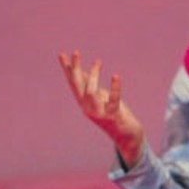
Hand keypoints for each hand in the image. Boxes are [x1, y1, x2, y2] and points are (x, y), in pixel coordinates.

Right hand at [58, 51, 145, 165]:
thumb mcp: (102, 98)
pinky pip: (113, 101)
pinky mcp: (113, 116)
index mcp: (84, 103)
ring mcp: (99, 113)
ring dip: (94, 76)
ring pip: (91, 93)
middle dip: (76, 69)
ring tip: (98, 61)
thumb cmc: (114, 114)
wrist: (127, 136)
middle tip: (75, 52)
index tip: (62, 54)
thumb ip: (93, 86)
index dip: (68, 69)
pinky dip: (115, 88)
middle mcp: (88, 108)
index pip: (73, 83)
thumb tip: (85, 71)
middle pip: (78, 86)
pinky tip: (116, 76)